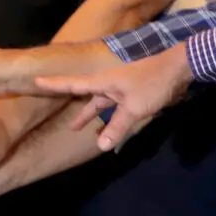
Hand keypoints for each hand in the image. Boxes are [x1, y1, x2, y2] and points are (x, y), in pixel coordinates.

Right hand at [36, 44, 191, 153]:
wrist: (178, 69)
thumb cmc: (152, 84)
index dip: (55, 84)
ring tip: (82, 129)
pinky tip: (112, 126)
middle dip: (78, 111)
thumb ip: (117, 128)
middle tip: (66, 124)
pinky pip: (116, 106)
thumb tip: (99, 146)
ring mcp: (122, 87)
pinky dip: (112, 117)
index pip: (73, 84)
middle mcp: (109, 83)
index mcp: (103, 82)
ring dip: (94, 115)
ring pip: (103, 103)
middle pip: (88, 98)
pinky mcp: (134, 92)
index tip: (37, 80)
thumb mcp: (134, 109)